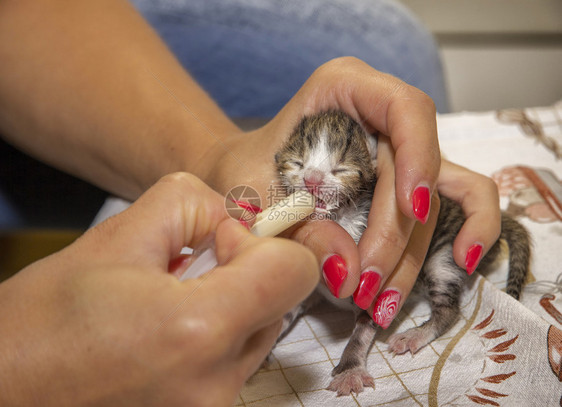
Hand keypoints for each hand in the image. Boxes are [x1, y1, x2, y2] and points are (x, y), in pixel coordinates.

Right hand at [0, 173, 317, 406]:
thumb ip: (193, 203)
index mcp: (198, 330)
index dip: (266, 241)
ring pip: (259, 330)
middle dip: (244, 270)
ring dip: (229, 304)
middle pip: (280, 301)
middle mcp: (215, 384)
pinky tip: (166, 335)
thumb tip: (238, 216)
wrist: (6, 395)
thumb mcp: (118, 236)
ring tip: (167, 304)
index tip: (223, 237)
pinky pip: (236, 362)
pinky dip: (215, 337)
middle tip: (187, 266)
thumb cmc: (42, 325)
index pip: (295, 271)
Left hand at [206, 57, 439, 311]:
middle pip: (417, 171)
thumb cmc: (244, 173)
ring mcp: (400, 147)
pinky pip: (458, 200)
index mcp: (343, 87)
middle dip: (394, 237)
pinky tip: (460, 263)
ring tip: (380, 302)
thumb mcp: (253, 196)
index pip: (404, 109)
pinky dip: (467, 230)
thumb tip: (348, 272)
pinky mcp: (408, 179)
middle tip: (362, 288)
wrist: (244, 177)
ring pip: (440, 197)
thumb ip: (295, 228)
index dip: (418, 158)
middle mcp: (380, 112)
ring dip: (415, 255)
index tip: (411, 210)